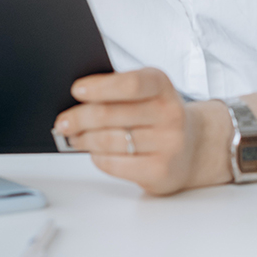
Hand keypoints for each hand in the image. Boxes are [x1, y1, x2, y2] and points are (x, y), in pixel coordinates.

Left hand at [51, 67, 231, 194]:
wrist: (194, 146)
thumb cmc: (158, 115)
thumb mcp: (146, 92)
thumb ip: (117, 90)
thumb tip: (75, 100)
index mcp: (162, 85)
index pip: (129, 84)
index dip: (100, 87)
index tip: (76, 91)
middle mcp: (169, 114)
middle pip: (111, 115)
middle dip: (79, 118)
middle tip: (62, 122)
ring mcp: (169, 145)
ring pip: (110, 141)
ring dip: (84, 139)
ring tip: (73, 137)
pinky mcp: (161, 172)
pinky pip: (115, 164)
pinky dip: (98, 157)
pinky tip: (94, 152)